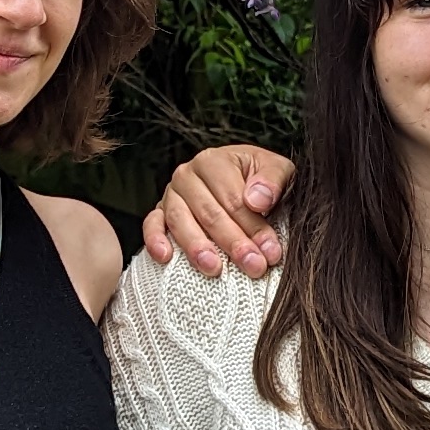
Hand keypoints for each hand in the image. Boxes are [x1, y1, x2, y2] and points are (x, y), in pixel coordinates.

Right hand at [142, 144, 295, 274]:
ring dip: (197, 247)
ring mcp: (171, 195)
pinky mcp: (159, 213)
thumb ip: (272, 180)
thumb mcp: (278, 170)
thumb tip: (256, 201)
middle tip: (253, 266)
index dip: (253, 227)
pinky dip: (155, 241)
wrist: (242, 181)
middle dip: (233, 243)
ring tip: (214, 269)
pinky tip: (166, 258)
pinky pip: (152, 225)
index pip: (234, 199)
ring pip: (180, 222)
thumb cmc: (260, 179)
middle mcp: (187, 175)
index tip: (271, 252)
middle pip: (209, 213)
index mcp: (214, 161)